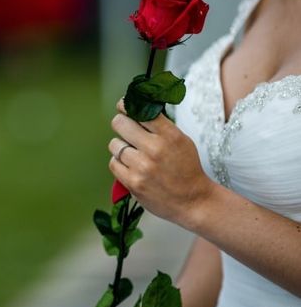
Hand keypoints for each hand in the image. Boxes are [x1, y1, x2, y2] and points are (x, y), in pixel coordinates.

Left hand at [108, 100, 214, 228]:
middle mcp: (155, 148)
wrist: (194, 201)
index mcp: (170, 135)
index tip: (123, 106)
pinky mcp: (133, 182)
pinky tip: (130, 166)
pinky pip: (113, 163)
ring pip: (114, 144)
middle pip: (120, 123)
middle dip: (120, 124)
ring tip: (132, 153)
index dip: (127, 106)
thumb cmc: (186, 169)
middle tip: (124, 128)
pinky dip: (119, 163)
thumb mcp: (181, 140)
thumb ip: (160, 126)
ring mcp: (142, 166)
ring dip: (120, 147)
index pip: (140, 111)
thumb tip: (135, 109)